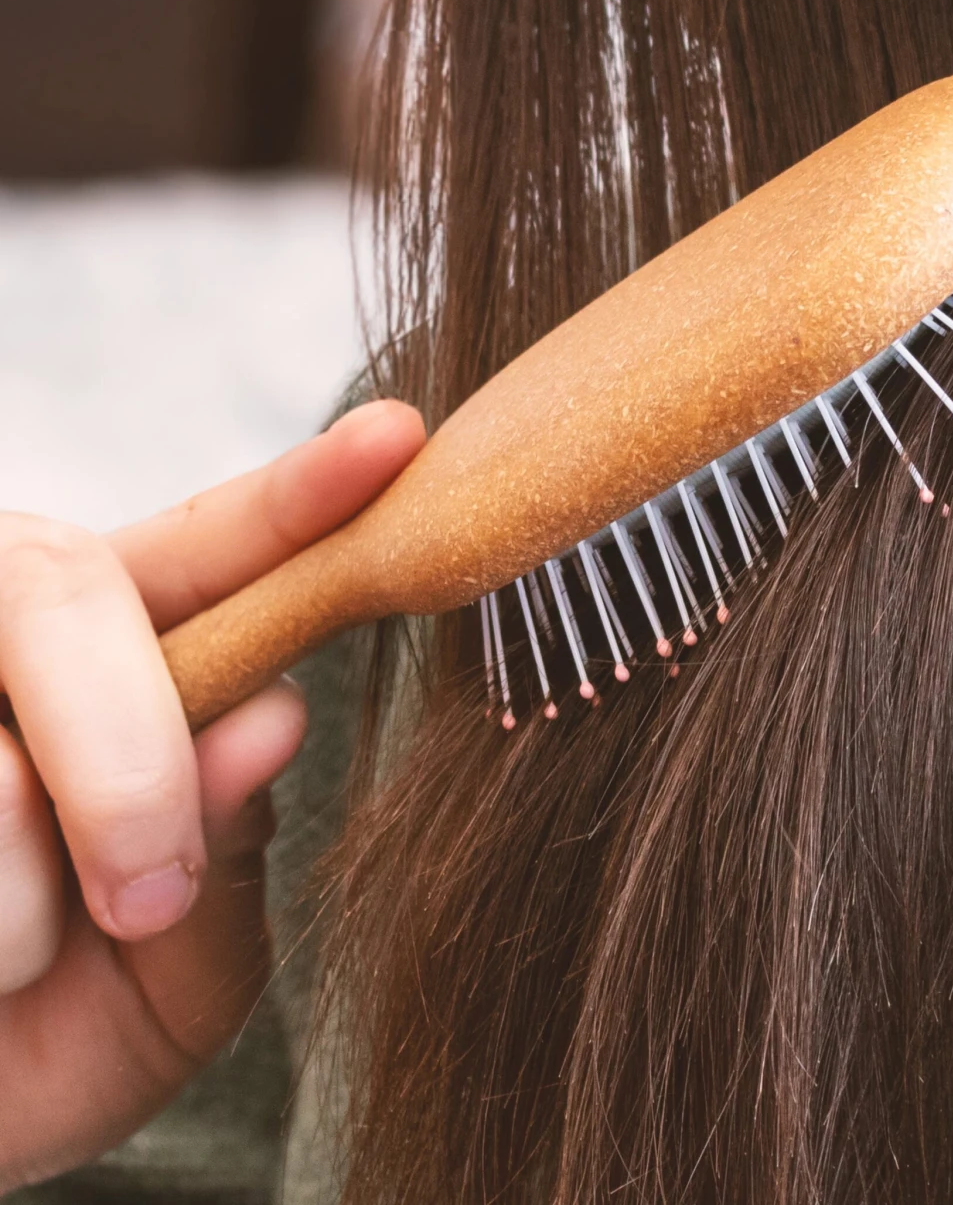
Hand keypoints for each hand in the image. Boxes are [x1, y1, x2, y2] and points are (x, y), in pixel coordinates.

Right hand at [0, 400, 425, 1188]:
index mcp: (126, 660)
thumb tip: (272, 713)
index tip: (395, 440)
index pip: (217, 552)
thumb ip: (223, 839)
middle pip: (71, 591)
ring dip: (13, 901)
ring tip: (5, 969)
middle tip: (145, 897)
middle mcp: (11, 638)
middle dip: (124, 752)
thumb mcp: (183, 959)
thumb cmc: (62, 1031)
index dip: (298, 496)